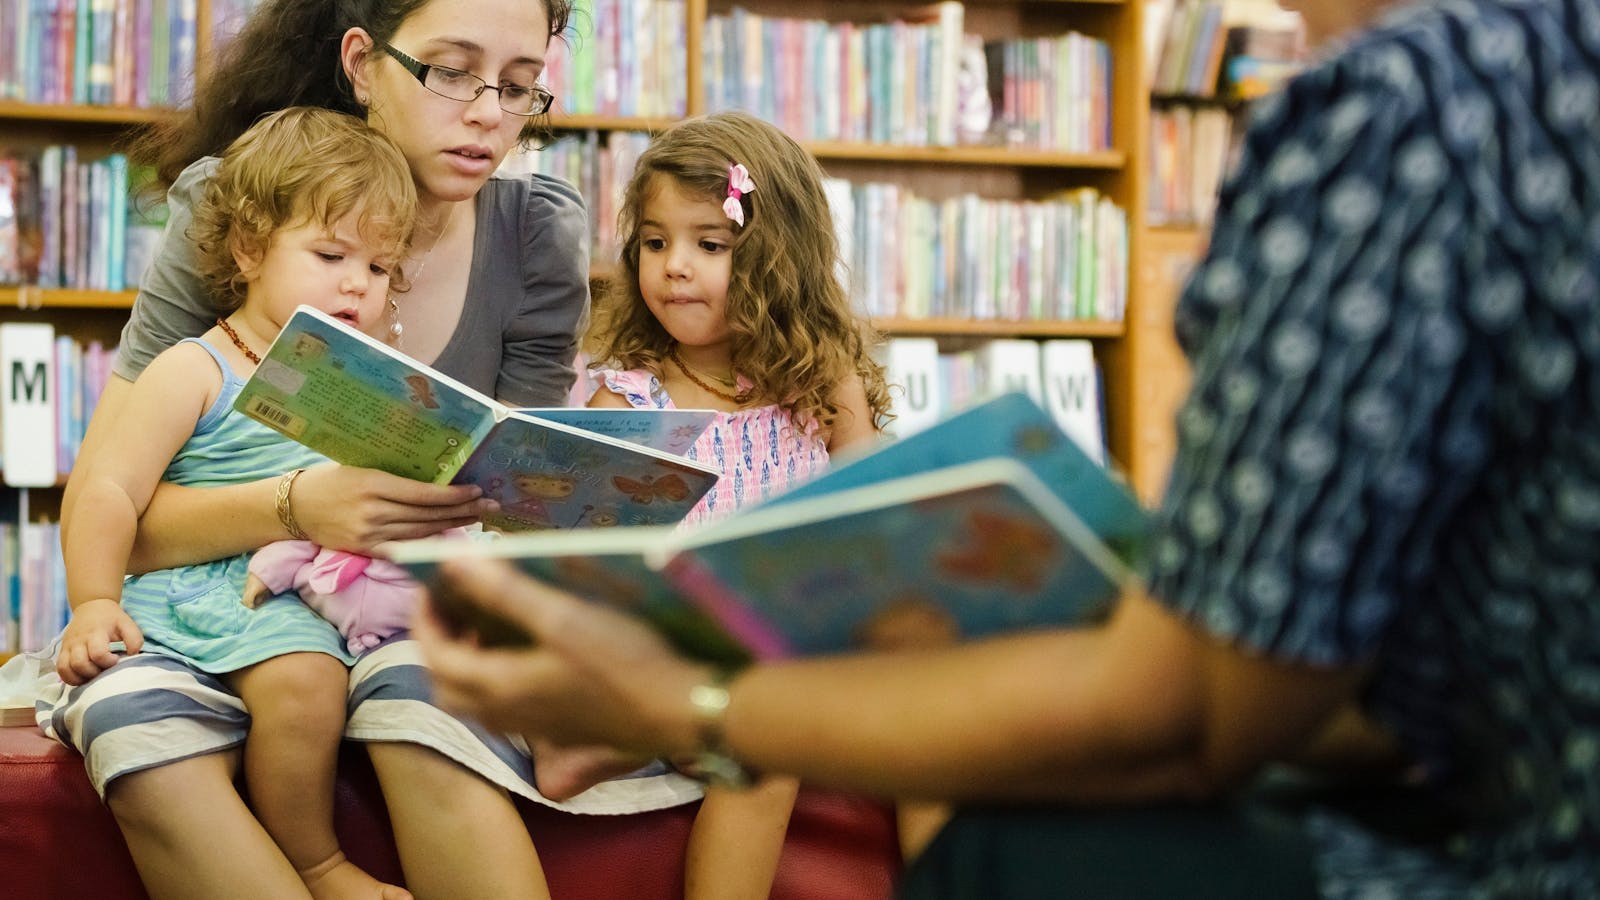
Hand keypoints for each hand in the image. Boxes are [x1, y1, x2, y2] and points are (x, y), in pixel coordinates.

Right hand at [57, 598, 144, 684]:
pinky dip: (69, 678)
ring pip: (66, 669)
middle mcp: (78, 640)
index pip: (98, 653)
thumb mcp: (126, 623)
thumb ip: (134, 638)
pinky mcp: (62, 651)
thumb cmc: (111, 618)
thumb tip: (133, 654)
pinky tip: (82, 677)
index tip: (115, 659)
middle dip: (94, 672)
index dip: (108, 662)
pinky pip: (60, 669)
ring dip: (80, 677)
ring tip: (93, 675)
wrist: (91, 606)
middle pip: (80, 664)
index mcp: (95, 633)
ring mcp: (67, 646)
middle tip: (103, 669)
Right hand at [292, 463, 497, 552]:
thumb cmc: (329, 480)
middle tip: (489, 505)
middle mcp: (373, 512)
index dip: (453, 495)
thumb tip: (434, 479)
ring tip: (477, 519)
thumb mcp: (361, 468)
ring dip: (452, 526)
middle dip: (462, 510)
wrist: (292, 507)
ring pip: (421, 533)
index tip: (476, 490)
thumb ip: (394, 477)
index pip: (424, 494)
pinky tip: (449, 538)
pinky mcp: (365, 550)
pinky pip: (405, 548)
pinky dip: (428, 543)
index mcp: (373, 484)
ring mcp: (369, 534)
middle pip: (428, 515)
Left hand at [412, 558, 710, 754]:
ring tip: (484, 625)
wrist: (681, 710)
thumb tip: (453, 563)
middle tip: (452, 605)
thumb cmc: (624, 660)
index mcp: (498, 685)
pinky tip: (525, 653)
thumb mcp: (563, 616)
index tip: (430, 583)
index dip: (425, 616)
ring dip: (466, 662)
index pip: (436, 653)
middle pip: (447, 682)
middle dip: (439, 642)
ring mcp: (534, 726)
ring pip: (475, 699)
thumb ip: (504, 591)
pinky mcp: (560, 729)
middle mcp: (506, 713)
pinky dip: (495, 677)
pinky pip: (505, 707)